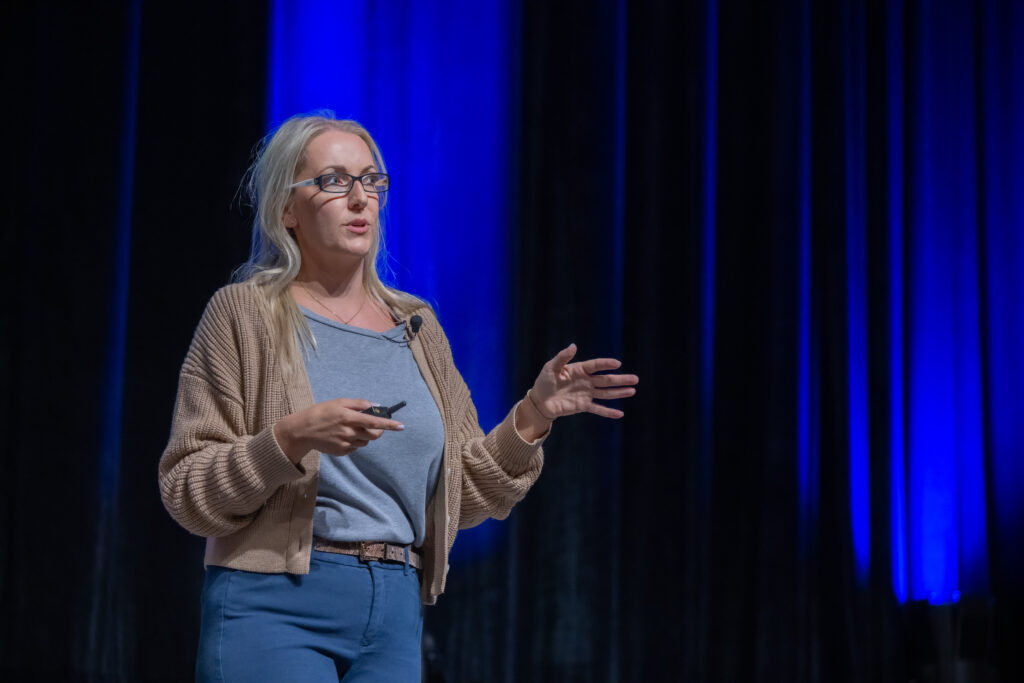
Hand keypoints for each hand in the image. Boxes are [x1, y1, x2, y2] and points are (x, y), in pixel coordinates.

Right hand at [274, 398, 403, 462]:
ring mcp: (345, 443)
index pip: (374, 422)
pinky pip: (356, 447)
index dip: (389, 424)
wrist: (302, 431)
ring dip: (365, 435)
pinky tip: (343, 436)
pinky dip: (355, 442)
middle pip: (374, 434)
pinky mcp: (341, 452)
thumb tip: (376, 406)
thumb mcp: (339, 402)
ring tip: (351, 428)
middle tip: (373, 424)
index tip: (401, 426)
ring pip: (366, 441)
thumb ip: (359, 403)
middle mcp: (348, 431)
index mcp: (348, 417)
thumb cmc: (322, 413)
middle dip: (378, 430)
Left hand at [527, 343, 638, 419]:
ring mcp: (586, 394)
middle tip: (635, 379)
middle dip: (620, 379)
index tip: (617, 363)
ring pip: (606, 393)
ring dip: (619, 392)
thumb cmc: (544, 381)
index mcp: (579, 369)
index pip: (595, 366)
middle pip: (606, 380)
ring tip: (633, 390)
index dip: (606, 364)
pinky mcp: (583, 406)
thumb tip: (573, 345)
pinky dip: (608, 412)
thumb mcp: (551, 367)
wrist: (540, 401)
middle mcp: (586, 381)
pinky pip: (598, 409)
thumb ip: (562, 357)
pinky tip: (620, 414)